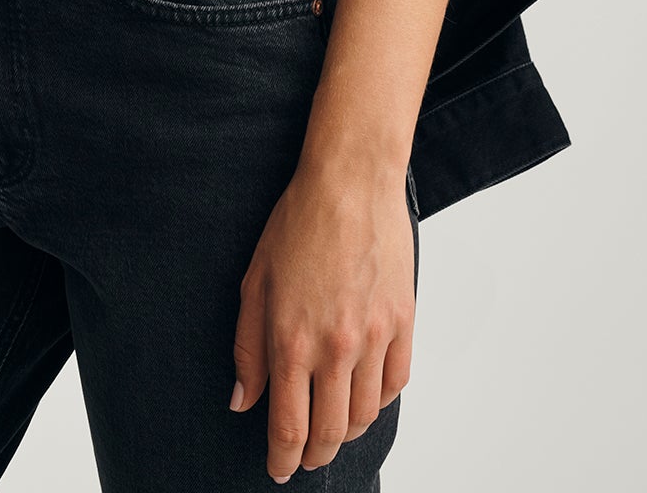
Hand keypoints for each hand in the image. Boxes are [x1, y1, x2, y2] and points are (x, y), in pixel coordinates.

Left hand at [230, 159, 414, 481]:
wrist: (351, 182)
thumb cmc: (298, 223)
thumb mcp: (254, 282)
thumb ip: (247, 349)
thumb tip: (242, 402)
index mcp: (292, 340)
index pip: (289, 426)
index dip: (282, 458)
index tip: (278, 469)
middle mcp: (336, 347)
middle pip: (330, 433)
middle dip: (313, 455)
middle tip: (303, 457)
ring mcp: (375, 337)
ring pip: (365, 415)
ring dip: (346, 432)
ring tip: (332, 427)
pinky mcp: (403, 321)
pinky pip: (396, 384)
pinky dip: (379, 401)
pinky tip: (363, 395)